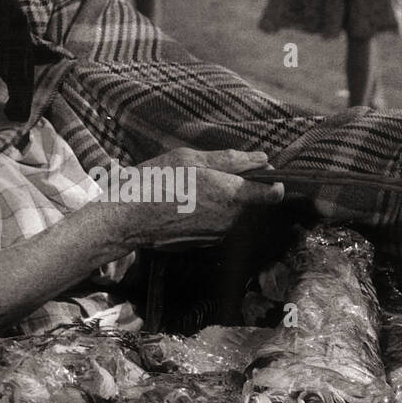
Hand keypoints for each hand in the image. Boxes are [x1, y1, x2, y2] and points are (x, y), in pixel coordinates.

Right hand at [129, 148, 283, 247]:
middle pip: (248, 200)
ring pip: (229, 211)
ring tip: (187, 188)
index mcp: (232, 195)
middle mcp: (230, 220)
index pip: (274, 193)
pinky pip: (214, 223)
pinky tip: (181, 204)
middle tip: (204, 173)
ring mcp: (217, 234)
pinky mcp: (203, 243)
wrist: (127, 218)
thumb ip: (231, 160)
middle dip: (235, 186)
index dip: (271, 180)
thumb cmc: (157, 182)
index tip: (259, 172)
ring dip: (217, 199)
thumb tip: (262, 159)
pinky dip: (205, 213)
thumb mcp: (191, 159)